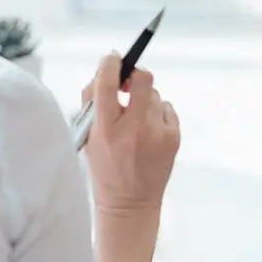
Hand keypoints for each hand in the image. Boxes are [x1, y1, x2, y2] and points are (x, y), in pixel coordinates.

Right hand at [81, 53, 180, 215]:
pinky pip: (167, 109)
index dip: (111, 64)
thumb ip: (92, 103)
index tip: (112, 59)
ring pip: (154, 95)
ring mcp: (157, 132)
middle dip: (135, 74)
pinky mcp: (174, 137)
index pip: (108, 83)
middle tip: (128, 82)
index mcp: (106, 128)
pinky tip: (149, 131)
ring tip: (136, 121)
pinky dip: (158, 114)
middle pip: (143, 79)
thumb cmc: (106, 167)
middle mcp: (134, 128)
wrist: (130, 202)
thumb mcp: (88, 137)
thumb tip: (105, 70)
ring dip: (144, 100)